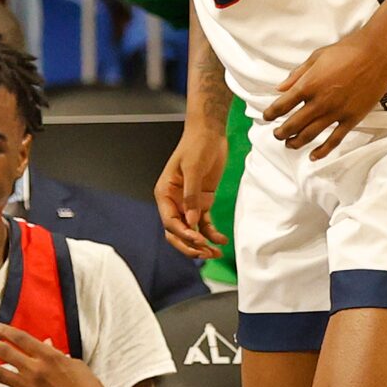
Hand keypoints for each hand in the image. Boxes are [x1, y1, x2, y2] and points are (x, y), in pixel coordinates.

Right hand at [155, 120, 227, 257]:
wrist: (209, 132)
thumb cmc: (196, 145)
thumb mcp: (193, 168)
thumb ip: (192, 195)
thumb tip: (191, 221)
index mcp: (164, 193)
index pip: (169, 221)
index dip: (182, 233)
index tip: (198, 239)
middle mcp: (173, 201)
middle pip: (177, 232)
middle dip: (189, 245)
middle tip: (205, 254)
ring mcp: (188, 203)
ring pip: (190, 231)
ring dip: (201, 244)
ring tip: (215, 253)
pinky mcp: (202, 202)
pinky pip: (204, 223)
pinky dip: (212, 233)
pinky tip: (222, 240)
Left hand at [264, 29, 386, 158]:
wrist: (376, 52)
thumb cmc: (346, 50)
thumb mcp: (316, 57)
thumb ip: (296, 75)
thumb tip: (280, 89)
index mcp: (308, 85)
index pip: (281, 106)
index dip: (270, 114)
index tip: (267, 117)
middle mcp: (319, 102)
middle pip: (292, 125)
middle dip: (280, 132)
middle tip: (276, 134)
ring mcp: (336, 112)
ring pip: (309, 135)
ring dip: (295, 142)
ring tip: (289, 144)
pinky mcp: (352, 118)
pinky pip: (334, 139)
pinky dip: (322, 150)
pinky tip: (314, 156)